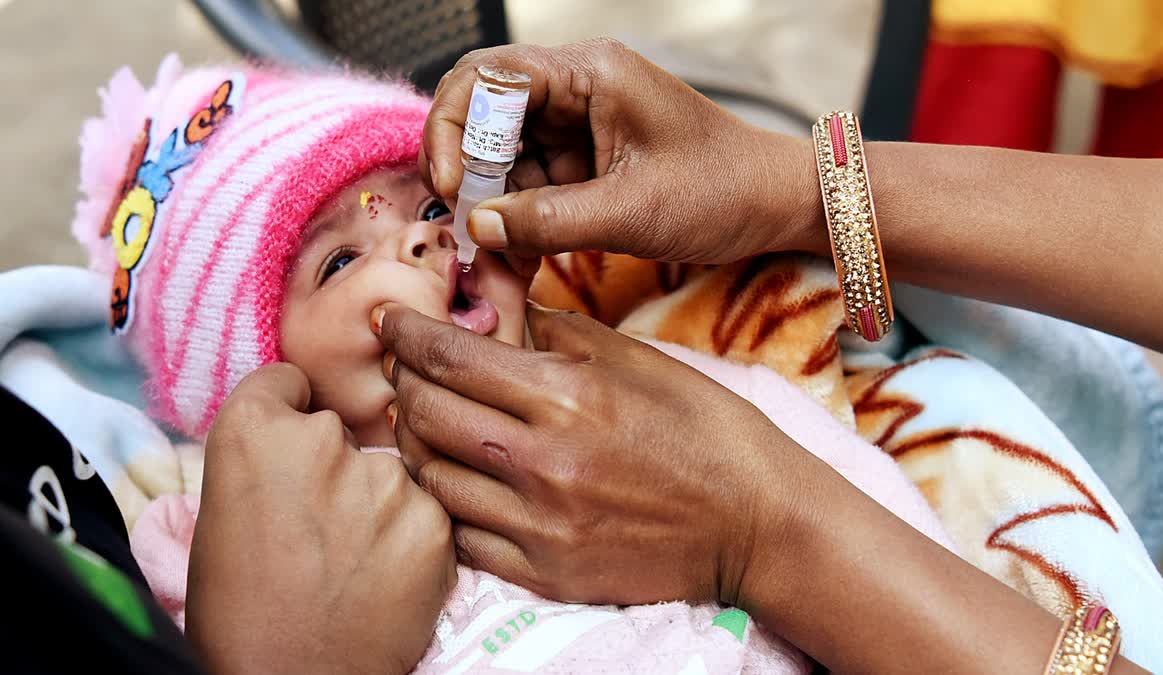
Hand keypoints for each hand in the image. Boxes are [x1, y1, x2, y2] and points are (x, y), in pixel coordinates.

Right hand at [186, 364, 455, 674]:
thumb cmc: (238, 607)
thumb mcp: (221, 510)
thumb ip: (263, 453)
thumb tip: (297, 425)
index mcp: (252, 431)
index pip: (288, 381)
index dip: (288, 415)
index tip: (288, 449)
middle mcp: (324, 439)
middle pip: (342, 428)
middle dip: (335, 461)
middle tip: (317, 522)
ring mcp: (386, 480)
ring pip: (389, 469)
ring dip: (377, 498)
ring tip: (350, 557)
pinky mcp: (433, 521)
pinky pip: (425, 508)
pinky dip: (410, 534)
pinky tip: (383, 573)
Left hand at [377, 303, 825, 605]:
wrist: (756, 524)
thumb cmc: (705, 431)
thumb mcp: (640, 360)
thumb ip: (561, 333)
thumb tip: (502, 311)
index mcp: (567, 396)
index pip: (450, 357)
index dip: (406, 332)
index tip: (389, 321)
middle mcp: (542, 461)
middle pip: (425, 413)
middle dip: (402, 381)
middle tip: (405, 368)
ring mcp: (539, 523)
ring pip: (431, 477)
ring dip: (416, 442)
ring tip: (427, 421)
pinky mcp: (544, 571)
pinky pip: (460, 536)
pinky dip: (447, 501)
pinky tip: (459, 478)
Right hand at [421, 39, 823, 264]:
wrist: (773, 205)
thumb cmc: (722, 191)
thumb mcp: (633, 212)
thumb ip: (550, 221)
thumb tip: (478, 228)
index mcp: (590, 73)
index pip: (489, 75)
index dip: (455, 127)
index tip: (453, 186)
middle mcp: (576, 89)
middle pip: (485, 112)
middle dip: (468, 169)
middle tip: (467, 225)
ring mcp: (577, 124)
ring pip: (502, 154)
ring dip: (493, 203)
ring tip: (500, 255)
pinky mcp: (583, 159)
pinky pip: (530, 183)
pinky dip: (519, 218)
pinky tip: (521, 255)